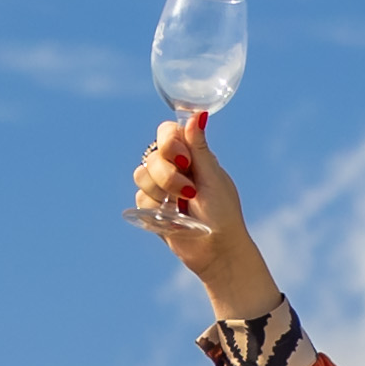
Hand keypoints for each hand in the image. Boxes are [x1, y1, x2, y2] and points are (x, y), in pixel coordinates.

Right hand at [131, 120, 275, 316]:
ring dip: (161, 191)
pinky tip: (173, 218)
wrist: (218, 251)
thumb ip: (200, 148)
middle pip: (152, 155)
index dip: (169, 142)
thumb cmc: (224, 214)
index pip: (167, 132)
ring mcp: (161, 187)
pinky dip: (156, 208)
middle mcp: (174, 167)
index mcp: (192, 155)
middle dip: (168, 175)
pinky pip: (140, 198)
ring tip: (182, 205)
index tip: (183, 160)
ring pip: (141, 174)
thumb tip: (197, 114)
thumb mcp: (214, 178)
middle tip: (189, 192)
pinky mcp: (152, 207)